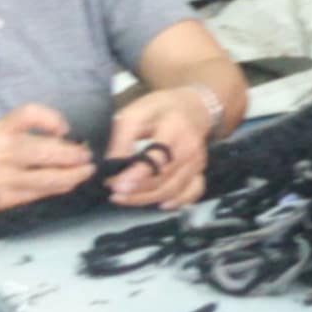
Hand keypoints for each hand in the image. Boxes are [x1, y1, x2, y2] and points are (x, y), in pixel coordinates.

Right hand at [0, 103, 92, 222]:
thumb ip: (21, 134)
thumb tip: (64, 137)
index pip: (29, 113)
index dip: (52, 118)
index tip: (64, 129)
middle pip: (47, 150)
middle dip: (74, 154)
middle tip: (86, 155)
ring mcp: (1, 177)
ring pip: (49, 176)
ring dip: (74, 174)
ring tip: (86, 171)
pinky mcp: (4, 199)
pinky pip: (40, 192)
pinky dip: (60, 187)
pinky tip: (68, 184)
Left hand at [105, 87, 215, 210]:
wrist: (193, 106)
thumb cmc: (160, 109)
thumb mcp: (136, 112)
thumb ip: (122, 138)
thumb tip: (111, 166)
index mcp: (174, 128)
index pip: (157, 157)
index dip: (137, 175)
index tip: (117, 186)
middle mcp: (190, 147)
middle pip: (163, 178)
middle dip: (136, 190)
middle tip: (114, 193)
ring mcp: (197, 161)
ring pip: (173, 189)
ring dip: (147, 199)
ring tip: (125, 199)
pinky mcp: (200, 170)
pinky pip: (193, 192)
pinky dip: (178, 202)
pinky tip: (160, 204)